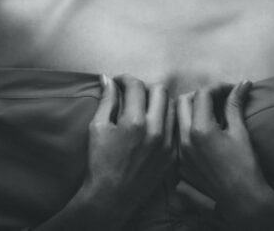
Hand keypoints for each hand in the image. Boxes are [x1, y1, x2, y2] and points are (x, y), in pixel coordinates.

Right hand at [81, 75, 175, 218]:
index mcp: (134, 121)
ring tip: (145, 107)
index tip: (119, 82)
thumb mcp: (97, 127)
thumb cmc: (100, 161)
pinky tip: (154, 123)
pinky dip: (166, 119)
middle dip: (144, 87)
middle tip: (133, 94)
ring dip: (158, 101)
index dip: (126, 79)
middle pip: (160, 90)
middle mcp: (155, 129)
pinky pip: (176, 126)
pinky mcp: (173, 152)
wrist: (112, 195)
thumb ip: (106, 100)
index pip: (137, 86)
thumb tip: (108, 79)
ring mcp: (168, 142)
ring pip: (172, 106)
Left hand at [177, 81, 273, 225]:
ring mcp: (179, 153)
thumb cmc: (245, 166)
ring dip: (191, 110)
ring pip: (176, 119)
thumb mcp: (241, 132)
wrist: (240, 199)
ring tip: (210, 113)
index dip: (219, 87)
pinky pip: (177, 137)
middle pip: (183, 101)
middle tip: (218, 99)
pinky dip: (188, 128)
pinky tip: (204, 133)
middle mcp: (184, 140)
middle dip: (201, 95)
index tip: (231, 90)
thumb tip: (242, 84)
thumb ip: (236, 105)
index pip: (202, 94)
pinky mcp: (180, 164)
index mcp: (201, 129)